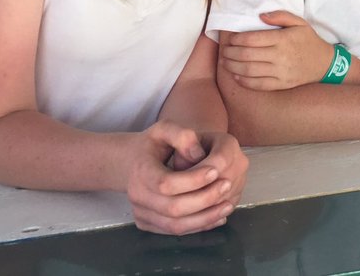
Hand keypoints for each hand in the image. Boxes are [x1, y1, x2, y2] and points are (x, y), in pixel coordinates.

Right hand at [126, 120, 248, 234]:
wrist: (131, 163)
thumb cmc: (152, 144)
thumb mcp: (163, 129)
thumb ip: (181, 135)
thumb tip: (198, 153)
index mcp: (141, 171)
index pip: (167, 183)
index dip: (193, 179)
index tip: (215, 170)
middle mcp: (137, 196)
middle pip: (173, 208)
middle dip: (204, 199)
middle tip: (227, 185)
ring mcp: (141, 213)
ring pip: (176, 226)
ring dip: (205, 218)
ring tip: (228, 205)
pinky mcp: (147, 224)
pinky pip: (175, 231)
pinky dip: (199, 226)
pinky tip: (217, 216)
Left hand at [219, 11, 333, 90]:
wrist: (324, 64)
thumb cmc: (309, 41)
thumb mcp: (299, 23)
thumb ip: (280, 16)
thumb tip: (261, 16)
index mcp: (283, 39)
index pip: (253, 39)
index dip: (237, 39)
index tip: (230, 39)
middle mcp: (280, 56)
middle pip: (247, 55)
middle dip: (231, 53)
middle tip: (224, 51)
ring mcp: (281, 72)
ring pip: (250, 71)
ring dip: (233, 66)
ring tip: (225, 62)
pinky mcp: (282, 84)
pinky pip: (259, 84)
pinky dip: (244, 81)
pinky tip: (236, 75)